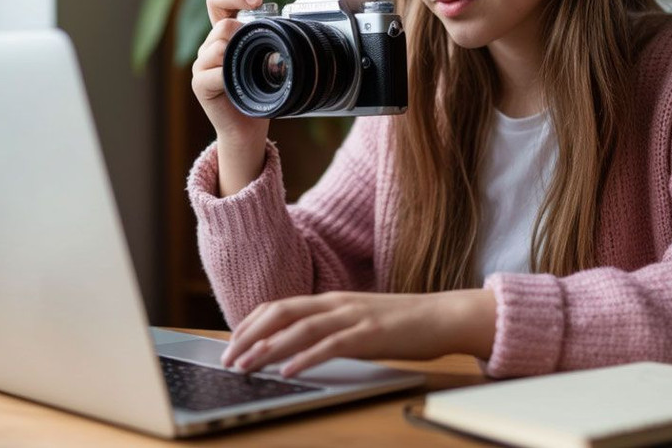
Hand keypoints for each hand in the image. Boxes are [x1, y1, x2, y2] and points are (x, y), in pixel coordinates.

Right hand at [191, 0, 271, 193]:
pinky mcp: (200, 84)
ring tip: (247, 72)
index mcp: (224, 36)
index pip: (217, 2)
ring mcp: (201, 66)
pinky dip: (228, 77)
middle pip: (221, 25)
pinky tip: (236, 85)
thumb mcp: (266, 60)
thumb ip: (265, 39)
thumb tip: (285, 21)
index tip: (258, 3)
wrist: (248, 128)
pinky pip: (213, 72)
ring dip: (236, 56)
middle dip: (242, 33)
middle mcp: (209, 47)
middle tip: (259, 50)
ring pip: (217, 46)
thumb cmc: (260, 94)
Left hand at [220, 290, 497, 378]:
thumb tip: (297, 346)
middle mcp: (337, 303)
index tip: (230, 343)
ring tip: (246, 366)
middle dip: (249, 336)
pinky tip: (288, 371)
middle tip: (227, 358)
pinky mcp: (370, 334)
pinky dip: (306, 358)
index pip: (279, 306)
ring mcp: (353, 316)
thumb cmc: (402, 324)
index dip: (250, 324)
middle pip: (281, 313)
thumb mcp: (357, 322)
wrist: (444, 316)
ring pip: (300, 328)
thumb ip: (330, 329)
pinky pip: (331, 345)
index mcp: (331, 300)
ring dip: (268, 348)